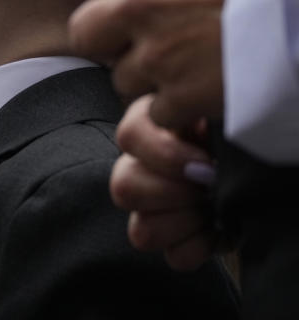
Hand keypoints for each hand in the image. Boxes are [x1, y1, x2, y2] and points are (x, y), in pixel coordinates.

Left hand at [69, 0, 257, 129]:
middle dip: (109, 43)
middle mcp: (141, 1)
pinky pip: (156, 111)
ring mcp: (157, 51)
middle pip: (87, 33)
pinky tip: (207, 94)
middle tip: (144, 49)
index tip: (147, 10)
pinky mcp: (178, 93)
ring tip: (195, 69)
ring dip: (151, 79)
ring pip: (123, 78)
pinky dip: (179, 110)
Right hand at [110, 95, 217, 270]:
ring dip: (185, 222)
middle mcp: (136, 169)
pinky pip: (176, 258)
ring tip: (212, 207)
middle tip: (207, 186)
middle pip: (123, 188)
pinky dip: (203, 246)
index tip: (205, 163)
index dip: (167, 156)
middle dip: (173, 193)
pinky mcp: (173, 242)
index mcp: (146, 129)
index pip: (128, 137)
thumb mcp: (215, 115)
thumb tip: (195, 145)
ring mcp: (148, 212)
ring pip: (141, 233)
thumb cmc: (226, 135)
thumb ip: (199, 115)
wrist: (248, 166)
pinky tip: (218, 226)